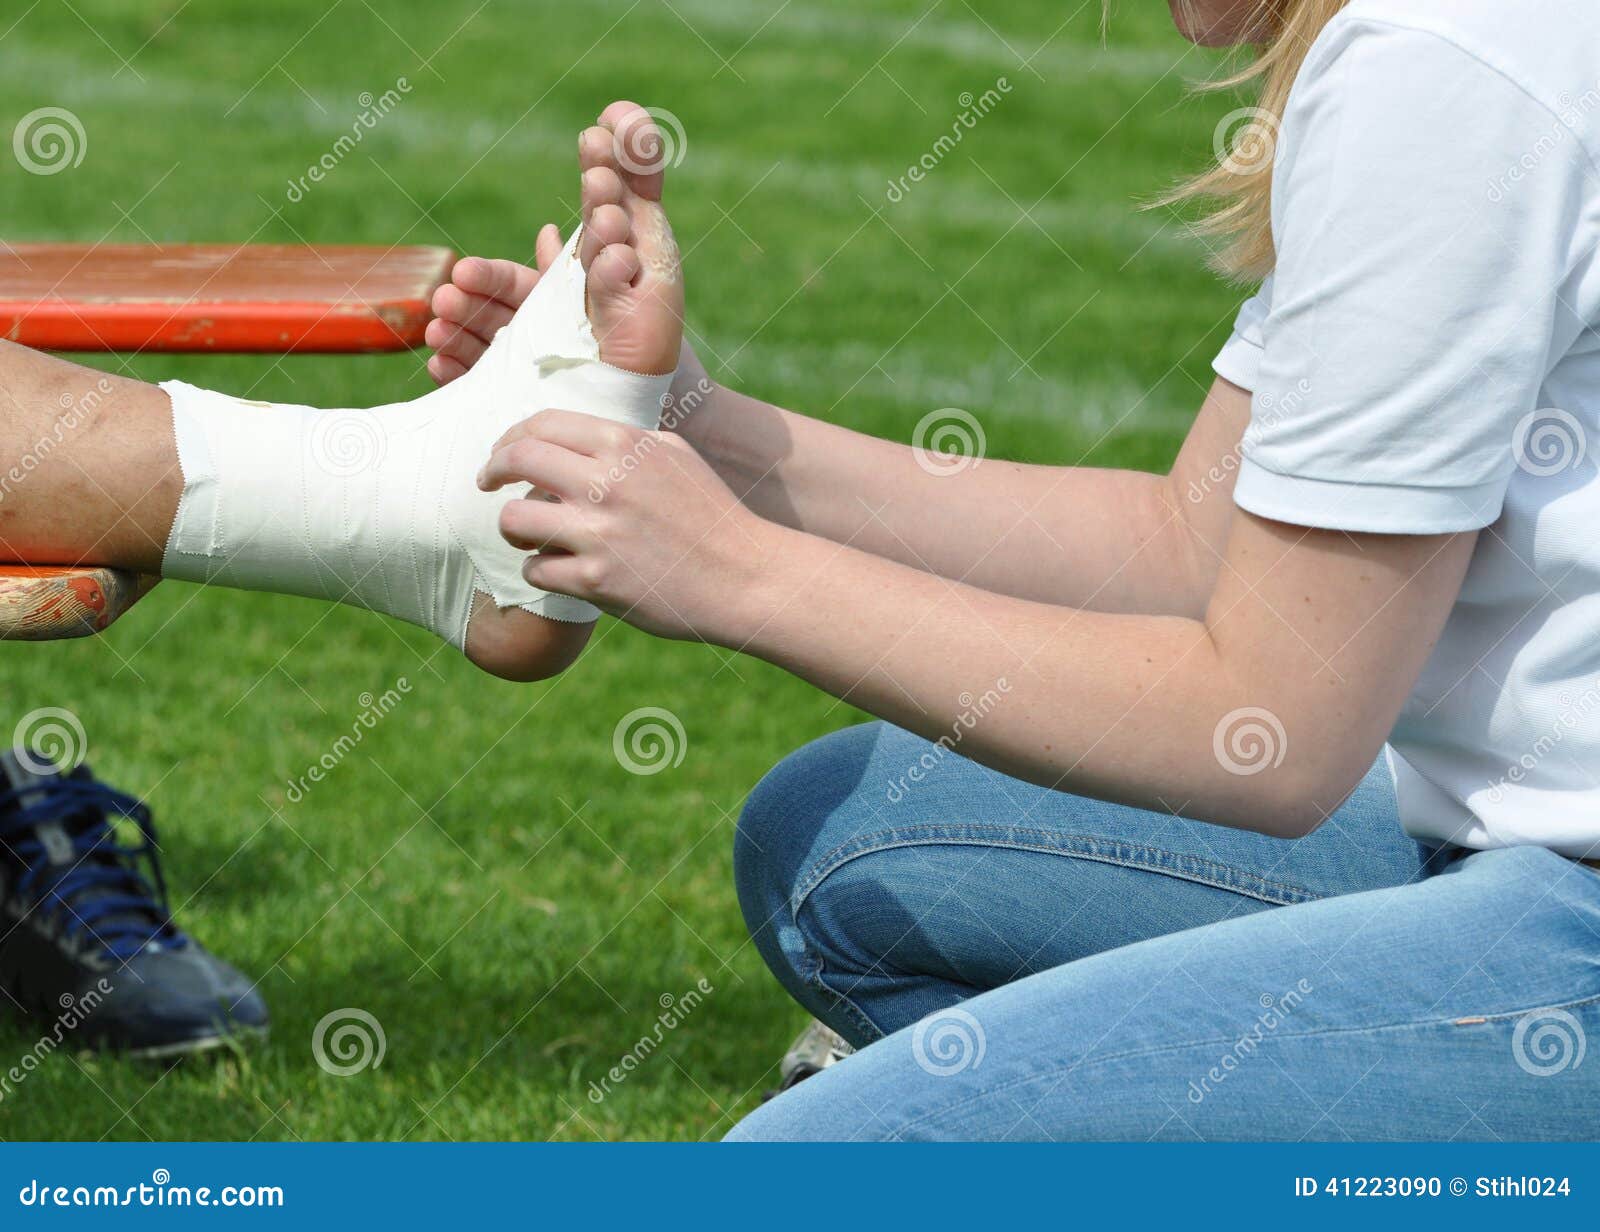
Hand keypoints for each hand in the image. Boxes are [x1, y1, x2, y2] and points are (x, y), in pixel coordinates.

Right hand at [428, 230, 711, 414]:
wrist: (672, 416)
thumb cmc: (651, 355)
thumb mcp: (624, 302)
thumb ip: (589, 267)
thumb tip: (553, 230)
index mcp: (559, 305)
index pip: (514, 285)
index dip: (487, 277)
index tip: (463, 272)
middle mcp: (537, 333)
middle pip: (489, 312)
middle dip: (464, 304)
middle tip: (445, 299)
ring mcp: (523, 367)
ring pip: (478, 344)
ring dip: (452, 334)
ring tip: (436, 332)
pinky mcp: (516, 399)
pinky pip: (480, 384)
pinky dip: (456, 373)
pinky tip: (439, 368)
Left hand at [478, 410, 774, 641]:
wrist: (747, 575)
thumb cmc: (712, 514)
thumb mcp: (674, 455)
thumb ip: (623, 441)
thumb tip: (569, 435)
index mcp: (625, 444)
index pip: (542, 423)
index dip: (510, 436)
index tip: (503, 452)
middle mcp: (607, 482)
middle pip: (516, 460)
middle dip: (491, 471)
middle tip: (486, 484)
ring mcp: (599, 533)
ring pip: (514, 518)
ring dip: (512, 527)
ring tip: (525, 535)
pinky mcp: (595, 580)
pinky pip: (536, 570)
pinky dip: (540, 571)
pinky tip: (559, 570)